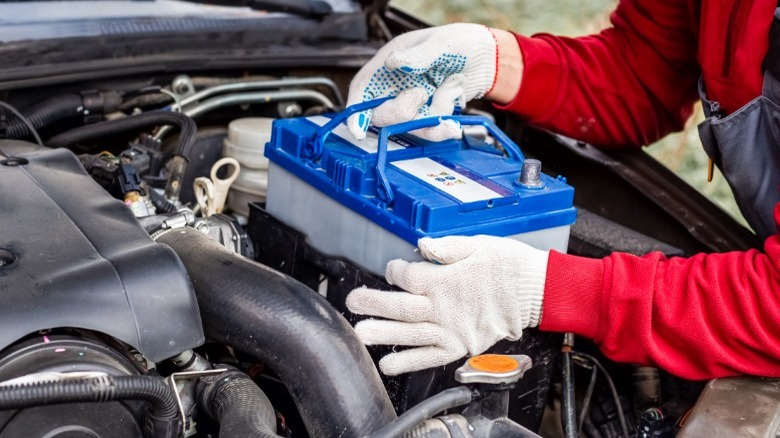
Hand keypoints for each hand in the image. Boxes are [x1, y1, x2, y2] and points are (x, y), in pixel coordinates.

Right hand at [346, 23, 498, 141]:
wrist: (490, 59)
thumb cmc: (462, 42)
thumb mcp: (440, 43)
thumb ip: (417, 56)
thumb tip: (392, 63)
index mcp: (390, 64)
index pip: (363, 88)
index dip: (356, 110)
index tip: (357, 128)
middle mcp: (397, 86)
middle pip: (382, 114)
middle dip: (401, 111)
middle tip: (421, 94)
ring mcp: (414, 103)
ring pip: (408, 127)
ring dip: (433, 115)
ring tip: (451, 90)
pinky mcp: (430, 115)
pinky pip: (429, 132)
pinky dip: (442, 128)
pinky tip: (453, 123)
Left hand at [346, 235, 547, 375]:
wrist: (538, 291)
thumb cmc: (510, 264)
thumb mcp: (479, 244)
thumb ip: (447, 247)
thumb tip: (422, 244)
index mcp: (446, 279)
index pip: (408, 277)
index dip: (395, 270)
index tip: (393, 269)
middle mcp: (445, 307)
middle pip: (401, 306)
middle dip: (373, 303)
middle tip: (352, 302)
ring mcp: (452, 329)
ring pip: (410, 334)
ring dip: (383, 334)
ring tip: (360, 334)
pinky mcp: (461, 346)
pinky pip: (431, 357)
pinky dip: (409, 362)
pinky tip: (388, 364)